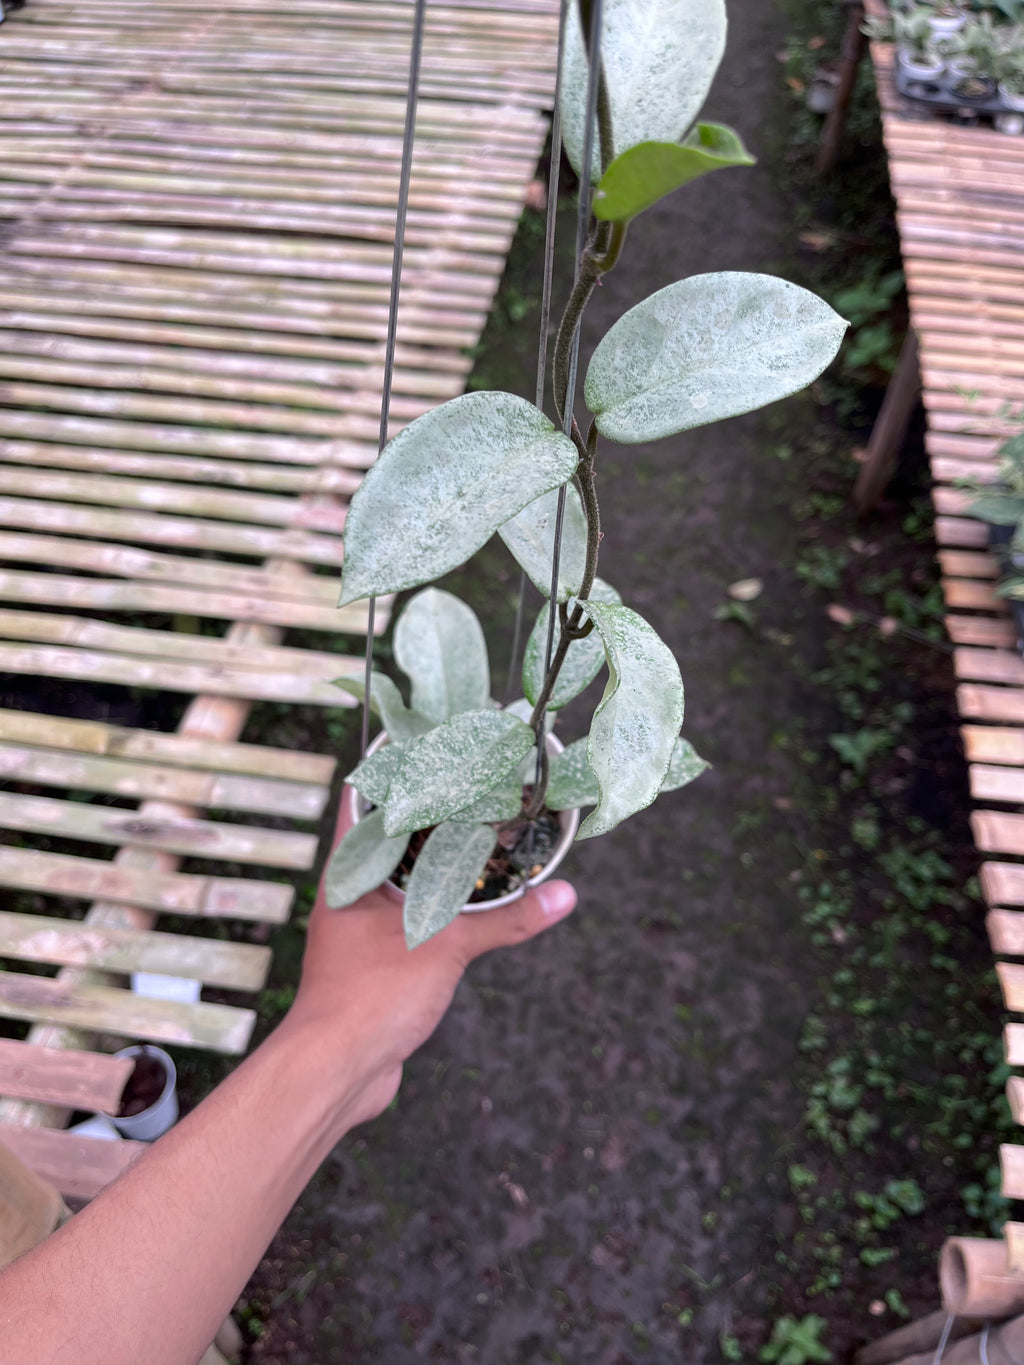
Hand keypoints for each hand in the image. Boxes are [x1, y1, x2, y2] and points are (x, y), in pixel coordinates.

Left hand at [284, 793, 576, 1127]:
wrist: (336, 1072)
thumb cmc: (371, 995)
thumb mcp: (446, 946)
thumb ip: (505, 919)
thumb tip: (563, 895)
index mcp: (348, 875)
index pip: (363, 804)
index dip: (393, 775)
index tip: (431, 753)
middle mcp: (348, 896)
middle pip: (387, 843)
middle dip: (427, 823)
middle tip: (471, 796)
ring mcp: (358, 932)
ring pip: (400, 886)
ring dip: (434, 870)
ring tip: (478, 845)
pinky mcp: (374, 965)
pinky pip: (409, 923)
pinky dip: (436, 911)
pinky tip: (467, 909)